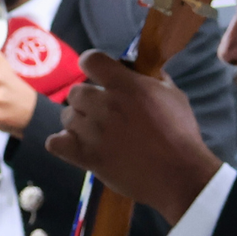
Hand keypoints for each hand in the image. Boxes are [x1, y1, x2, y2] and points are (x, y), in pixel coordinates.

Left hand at [46, 50, 218, 220]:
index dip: (93, 66)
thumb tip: (137, 67)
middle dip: (88, 100)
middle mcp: (105, 105)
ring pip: (67, 117)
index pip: (90, 60)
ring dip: (79, 123)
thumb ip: (153, 78)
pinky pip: (55, 143)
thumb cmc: (181, 135)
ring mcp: (93, 132)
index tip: (100, 76)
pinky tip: (80, 146)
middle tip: (104, 113)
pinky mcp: (86, 156)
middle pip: (75, 92)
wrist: (180, 176)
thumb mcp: (175, 97)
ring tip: (98, 134)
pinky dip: (64, 143)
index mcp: (126, 86)